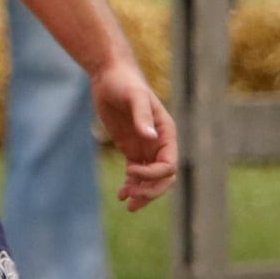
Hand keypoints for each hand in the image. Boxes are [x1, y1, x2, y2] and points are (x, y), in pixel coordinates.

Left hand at [92, 58, 176, 209]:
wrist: (110, 75)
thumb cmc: (124, 83)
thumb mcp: (133, 97)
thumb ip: (142, 116)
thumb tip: (150, 137)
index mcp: (166, 133)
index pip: (169, 165)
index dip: (152, 174)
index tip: (130, 169)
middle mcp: (160, 143)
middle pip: (164, 178)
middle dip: (150, 190)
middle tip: (129, 196)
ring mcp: (146, 148)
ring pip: (152, 180)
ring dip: (142, 193)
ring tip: (126, 202)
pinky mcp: (132, 149)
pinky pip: (137, 175)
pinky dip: (132, 186)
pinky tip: (121, 194)